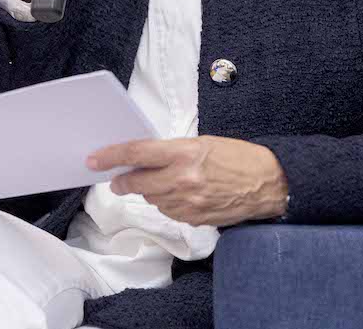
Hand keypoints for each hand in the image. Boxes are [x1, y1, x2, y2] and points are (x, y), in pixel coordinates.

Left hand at [85, 135, 288, 226]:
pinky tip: (181, 194)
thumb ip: (172, 151)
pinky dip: (168, 202)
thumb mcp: (203, 143)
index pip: (137, 154)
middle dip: (123, 181)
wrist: (267, 184)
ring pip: (152, 199)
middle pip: (137, 183)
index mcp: (185, 153)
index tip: (94, 160)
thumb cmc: (237, 157)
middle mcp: (183, 179)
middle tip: (117, 179)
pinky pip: (168, 211)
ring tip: (166, 181)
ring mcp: (187, 203)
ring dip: (149, 191)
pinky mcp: (193, 219)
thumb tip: (143, 159)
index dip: (111, 157)